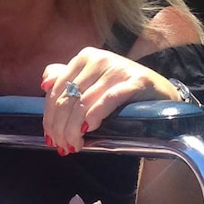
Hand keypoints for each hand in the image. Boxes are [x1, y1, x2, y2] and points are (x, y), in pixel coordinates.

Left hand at [41, 47, 178, 153]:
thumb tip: (44, 84)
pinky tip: (88, 130)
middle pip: (68, 98)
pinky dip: (95, 117)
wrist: (160, 95)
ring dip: (74, 129)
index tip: (50, 138)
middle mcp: (100, 59)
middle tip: (62, 146)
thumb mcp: (91, 84)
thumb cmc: (121, 93)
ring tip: (74, 145)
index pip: (56, 90)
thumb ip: (66, 81)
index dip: (49, 117)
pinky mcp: (136, 80)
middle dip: (60, 127)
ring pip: (83, 103)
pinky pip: (108, 100)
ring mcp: (118, 68)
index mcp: (85, 57)